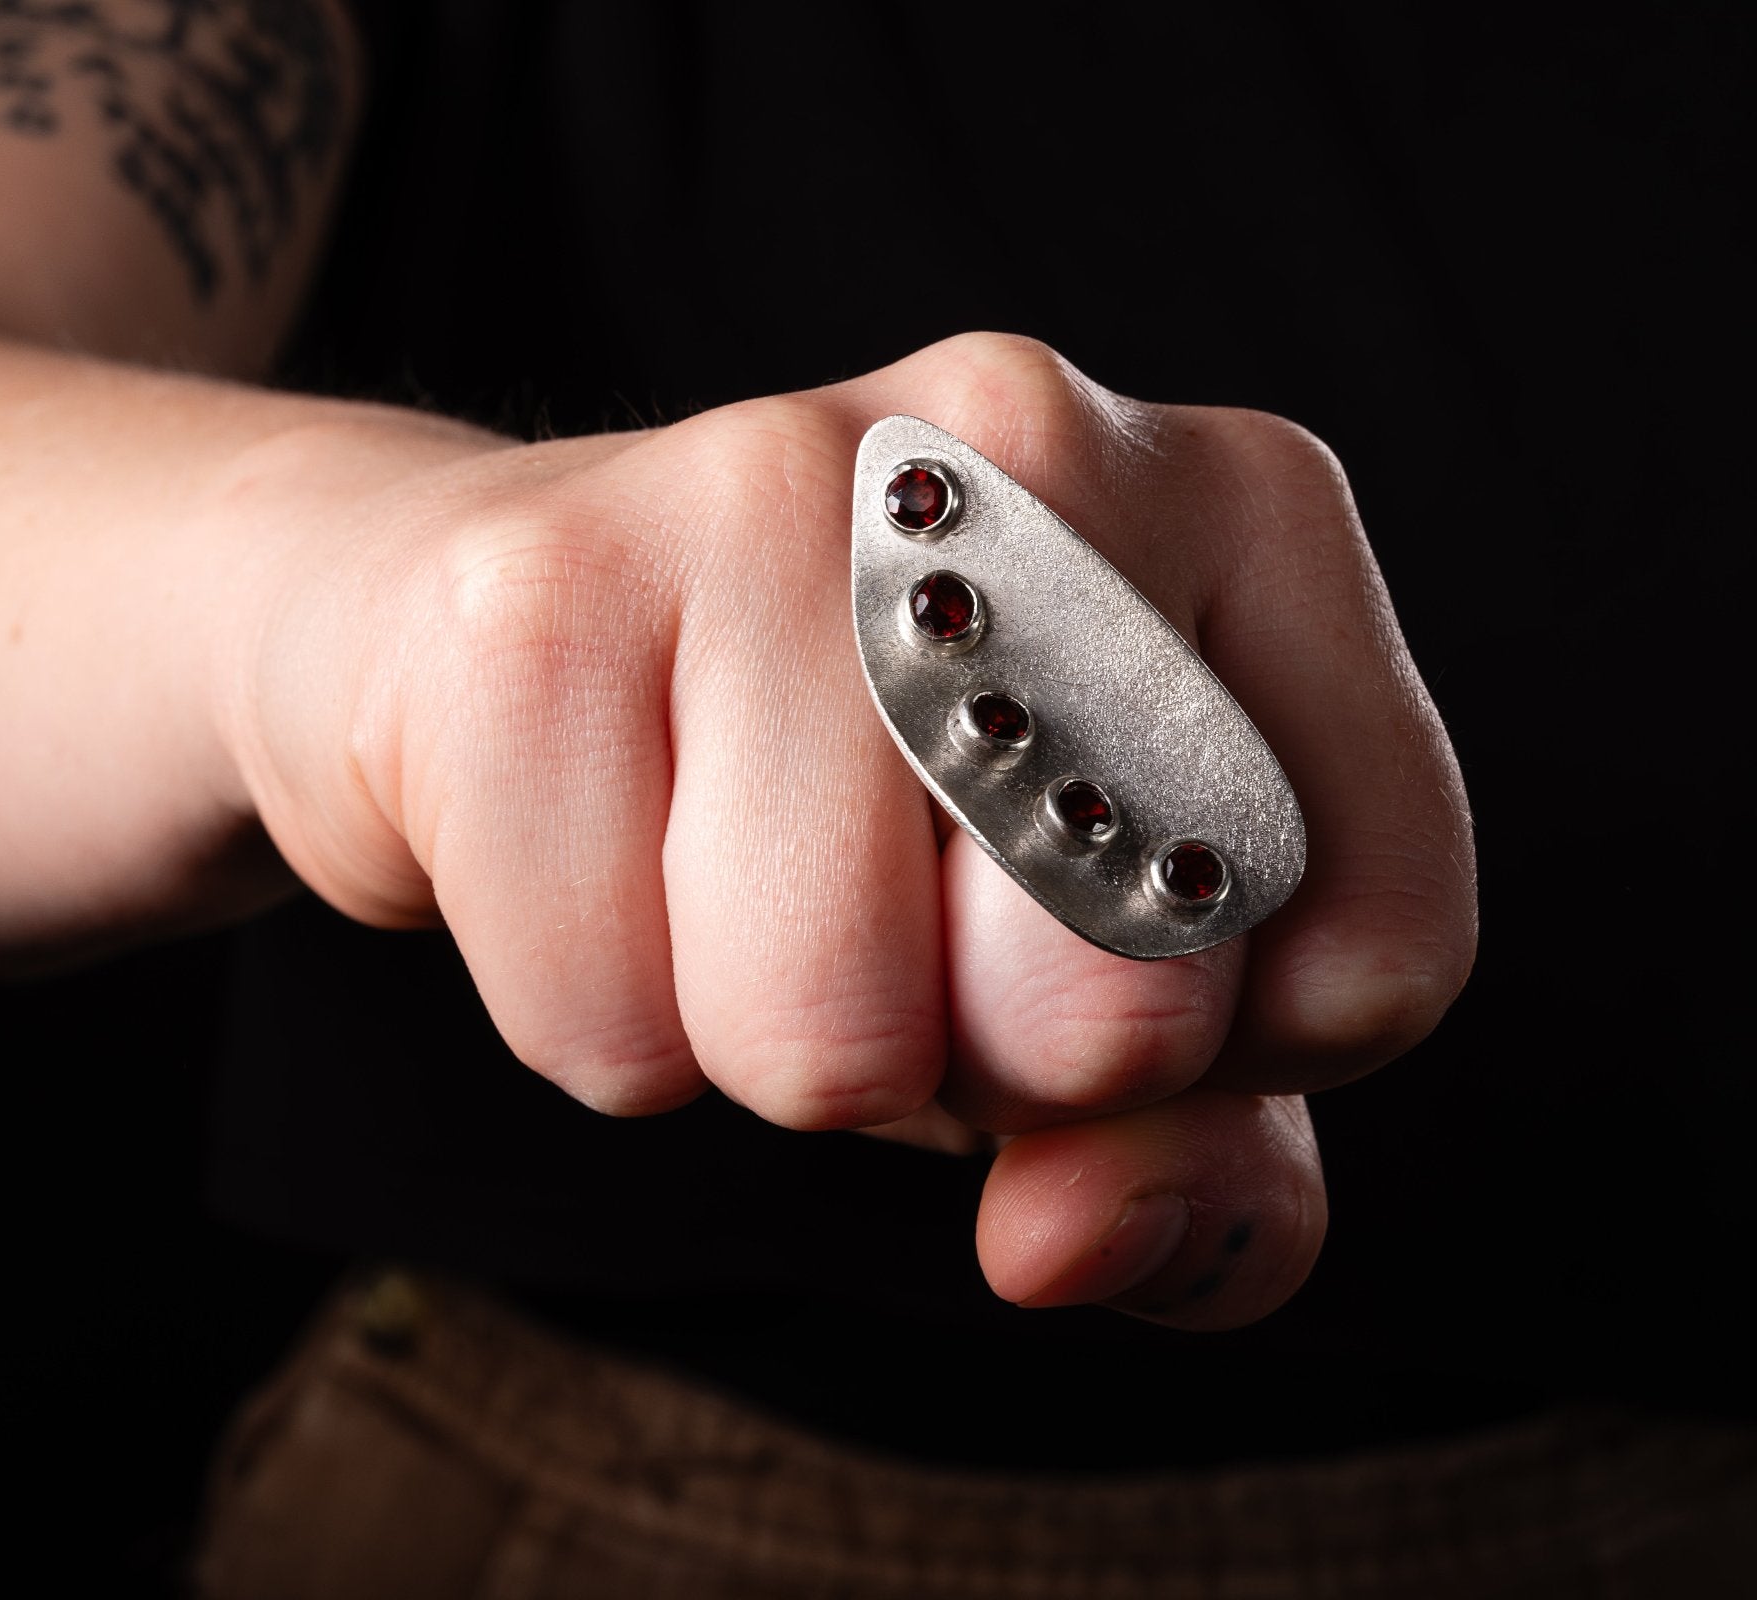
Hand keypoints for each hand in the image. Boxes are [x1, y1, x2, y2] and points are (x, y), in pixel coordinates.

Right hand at [215, 333, 1476, 1329]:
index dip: (1208, 1072)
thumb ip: (1193, 1159)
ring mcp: (766, 484)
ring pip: (828, 1031)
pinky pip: (606, 1020)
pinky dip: (601, 1021)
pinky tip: (597, 851)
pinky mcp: (538, 594)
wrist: (489, 641)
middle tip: (883, 922)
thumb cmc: (834, 814)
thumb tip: (1067, 1241)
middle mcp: (1032, 441)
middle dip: (972, 1062)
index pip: (1366, 963)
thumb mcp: (1085, 981)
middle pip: (1106, 1010)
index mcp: (1244, 509)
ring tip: (726, 878)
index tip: (1073, 960)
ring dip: (768, 1048)